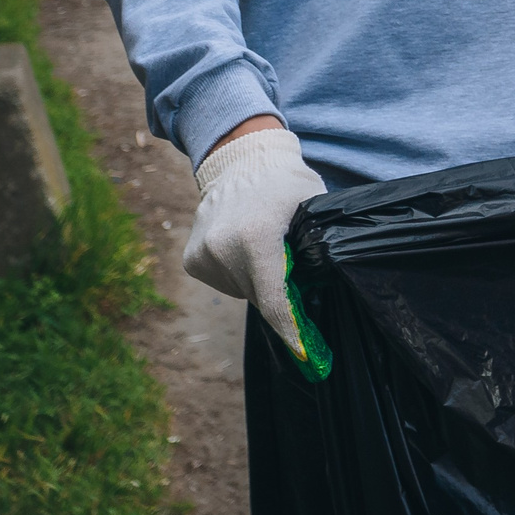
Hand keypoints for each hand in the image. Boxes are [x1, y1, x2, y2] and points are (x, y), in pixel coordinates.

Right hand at [183, 126, 327, 360]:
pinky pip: (223, 282)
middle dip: (279, 293)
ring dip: (257, 281)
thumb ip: (316, 249)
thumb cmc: (286, 183)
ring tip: (264, 246)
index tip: (305, 355)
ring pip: (242, 292)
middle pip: (260, 297)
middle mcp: (222, 249)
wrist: (240, 159)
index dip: (291, 330)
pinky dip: (238, 274)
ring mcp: (203, 256)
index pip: (275, 299)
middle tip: (292, 270)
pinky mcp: (191, 260)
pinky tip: (243, 247)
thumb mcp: (311, 208)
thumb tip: (323, 293)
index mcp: (256, 238)